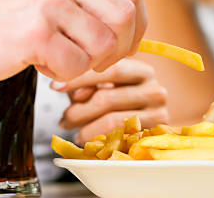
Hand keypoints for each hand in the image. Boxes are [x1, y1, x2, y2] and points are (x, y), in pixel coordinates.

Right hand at [0, 0, 146, 81]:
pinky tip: (40, 62)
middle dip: (120, 48)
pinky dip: (64, 74)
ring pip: (104, 44)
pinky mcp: (35, 32)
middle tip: (97, 60)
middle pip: (125, 16)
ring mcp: (48, 0)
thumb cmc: (6, 17)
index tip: (128, 42)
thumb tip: (137, 27)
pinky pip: (76, 65)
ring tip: (58, 56)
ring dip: (86, 62)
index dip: (139, 22)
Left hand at [53, 58, 168, 144]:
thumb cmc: (125, 103)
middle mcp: (155, 90)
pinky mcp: (154, 138)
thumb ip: (90, 85)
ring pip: (112, 122)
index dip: (80, 79)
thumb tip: (76, 93)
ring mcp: (158, 114)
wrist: (152, 123)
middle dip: (77, 111)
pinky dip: (99, 142)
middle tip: (64, 119)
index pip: (110, 70)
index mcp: (143, 72)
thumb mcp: (108, 87)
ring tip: (76, 132)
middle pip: (106, 99)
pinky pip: (120, 141)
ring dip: (85, 130)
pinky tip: (90, 141)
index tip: (55, 87)